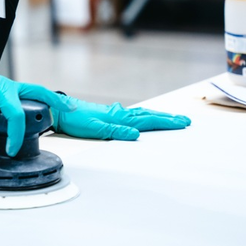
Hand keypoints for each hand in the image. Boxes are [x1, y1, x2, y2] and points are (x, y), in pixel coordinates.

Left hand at [52, 96, 190, 140]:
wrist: (60, 111)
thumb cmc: (75, 120)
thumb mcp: (94, 128)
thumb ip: (116, 131)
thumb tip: (135, 135)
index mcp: (119, 117)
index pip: (148, 120)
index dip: (166, 122)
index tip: (182, 123)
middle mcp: (120, 113)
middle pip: (149, 115)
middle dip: (167, 118)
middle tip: (184, 121)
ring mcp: (116, 113)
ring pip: (142, 114)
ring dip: (158, 116)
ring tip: (171, 118)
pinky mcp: (110, 115)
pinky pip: (133, 115)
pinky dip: (144, 115)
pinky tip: (144, 116)